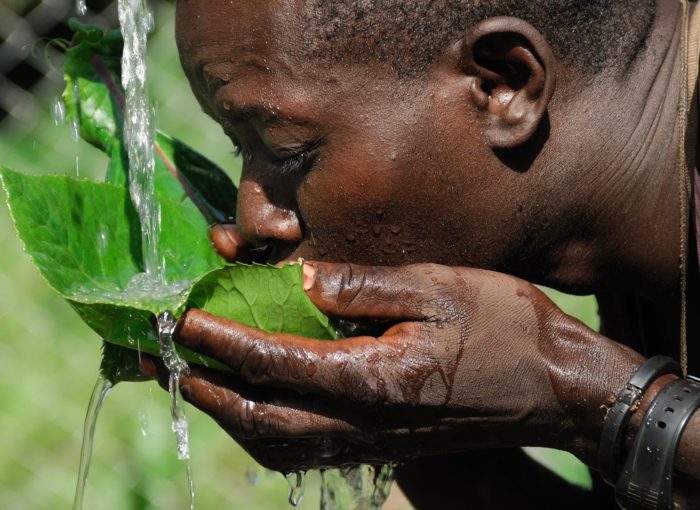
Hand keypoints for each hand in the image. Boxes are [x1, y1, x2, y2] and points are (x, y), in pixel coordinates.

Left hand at [141, 256, 643, 471]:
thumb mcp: (437, 288)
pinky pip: (308, 449)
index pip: (274, 362)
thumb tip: (298, 277)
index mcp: (372, 377)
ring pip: (280, 446)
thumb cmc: (506, 330)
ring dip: (233, 417)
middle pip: (262, 420)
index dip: (222, 341)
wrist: (558, 390)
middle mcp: (364, 421)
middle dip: (210, 389)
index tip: (184, 320)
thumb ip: (361, 286)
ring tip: (205, 385)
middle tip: (173, 360)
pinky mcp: (386, 445)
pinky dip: (269, 432)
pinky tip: (263, 407)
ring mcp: (374, 441)